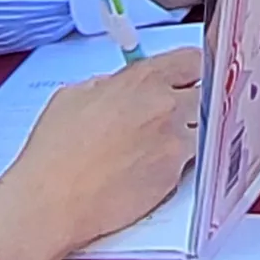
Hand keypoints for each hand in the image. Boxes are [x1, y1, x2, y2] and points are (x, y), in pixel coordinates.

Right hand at [0, 47, 198, 259]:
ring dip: (189, 133)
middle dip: (194, 101)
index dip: (191, 70)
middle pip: (206, 94)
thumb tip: (119, 87)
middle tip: (175, 113)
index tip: (187, 77)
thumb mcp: (73, 96)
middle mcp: (164, 106)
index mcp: (140, 80)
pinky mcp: (175, 175)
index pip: (192, 60)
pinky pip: (190, 161)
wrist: (53, 199)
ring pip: (202, 129)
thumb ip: (108, 84)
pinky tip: (150, 168)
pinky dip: (177, 163)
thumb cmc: (55, 152)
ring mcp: (175, 141)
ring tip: (157, 145)